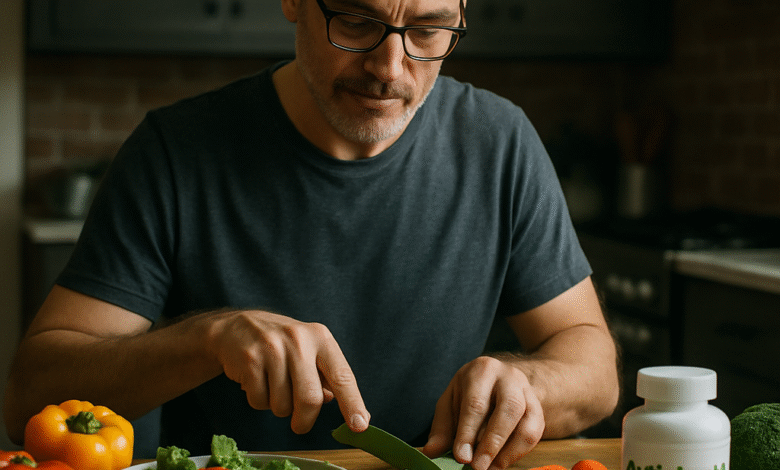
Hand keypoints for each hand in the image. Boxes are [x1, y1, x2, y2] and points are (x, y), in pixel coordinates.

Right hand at [205, 310, 369, 433]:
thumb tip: (340, 404)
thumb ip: (325, 376)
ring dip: (279, 407)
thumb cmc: (280, 343)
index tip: (360, 425)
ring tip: (272, 386)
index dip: (353, 403)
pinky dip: (259, 401)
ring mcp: (273, 348)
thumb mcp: (308, 350)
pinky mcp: (250, 359)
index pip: (342, 376)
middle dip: (305, 420)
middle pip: (310, 399)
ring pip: (282, 405)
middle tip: (300, 425)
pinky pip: (259, 401)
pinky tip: (256, 382)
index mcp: (320, 337)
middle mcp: (299, 340)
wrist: (235, 327)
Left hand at [422, 356, 544, 469]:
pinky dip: (519, 452)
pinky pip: (536, 432)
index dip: (468, 432)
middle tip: (477, 466)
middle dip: (492, 442)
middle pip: (508, 409)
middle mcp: (509, 377)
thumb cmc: (471, 393)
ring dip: (508, 451)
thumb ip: (442, 428)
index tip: (461, 457)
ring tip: (490, 468)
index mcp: (482, 370)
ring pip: (527, 422)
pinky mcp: (538, 408)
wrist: (501, 380)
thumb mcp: (451, 402)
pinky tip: (501, 463)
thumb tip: (431, 451)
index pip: (476, 403)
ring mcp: (527, 392)